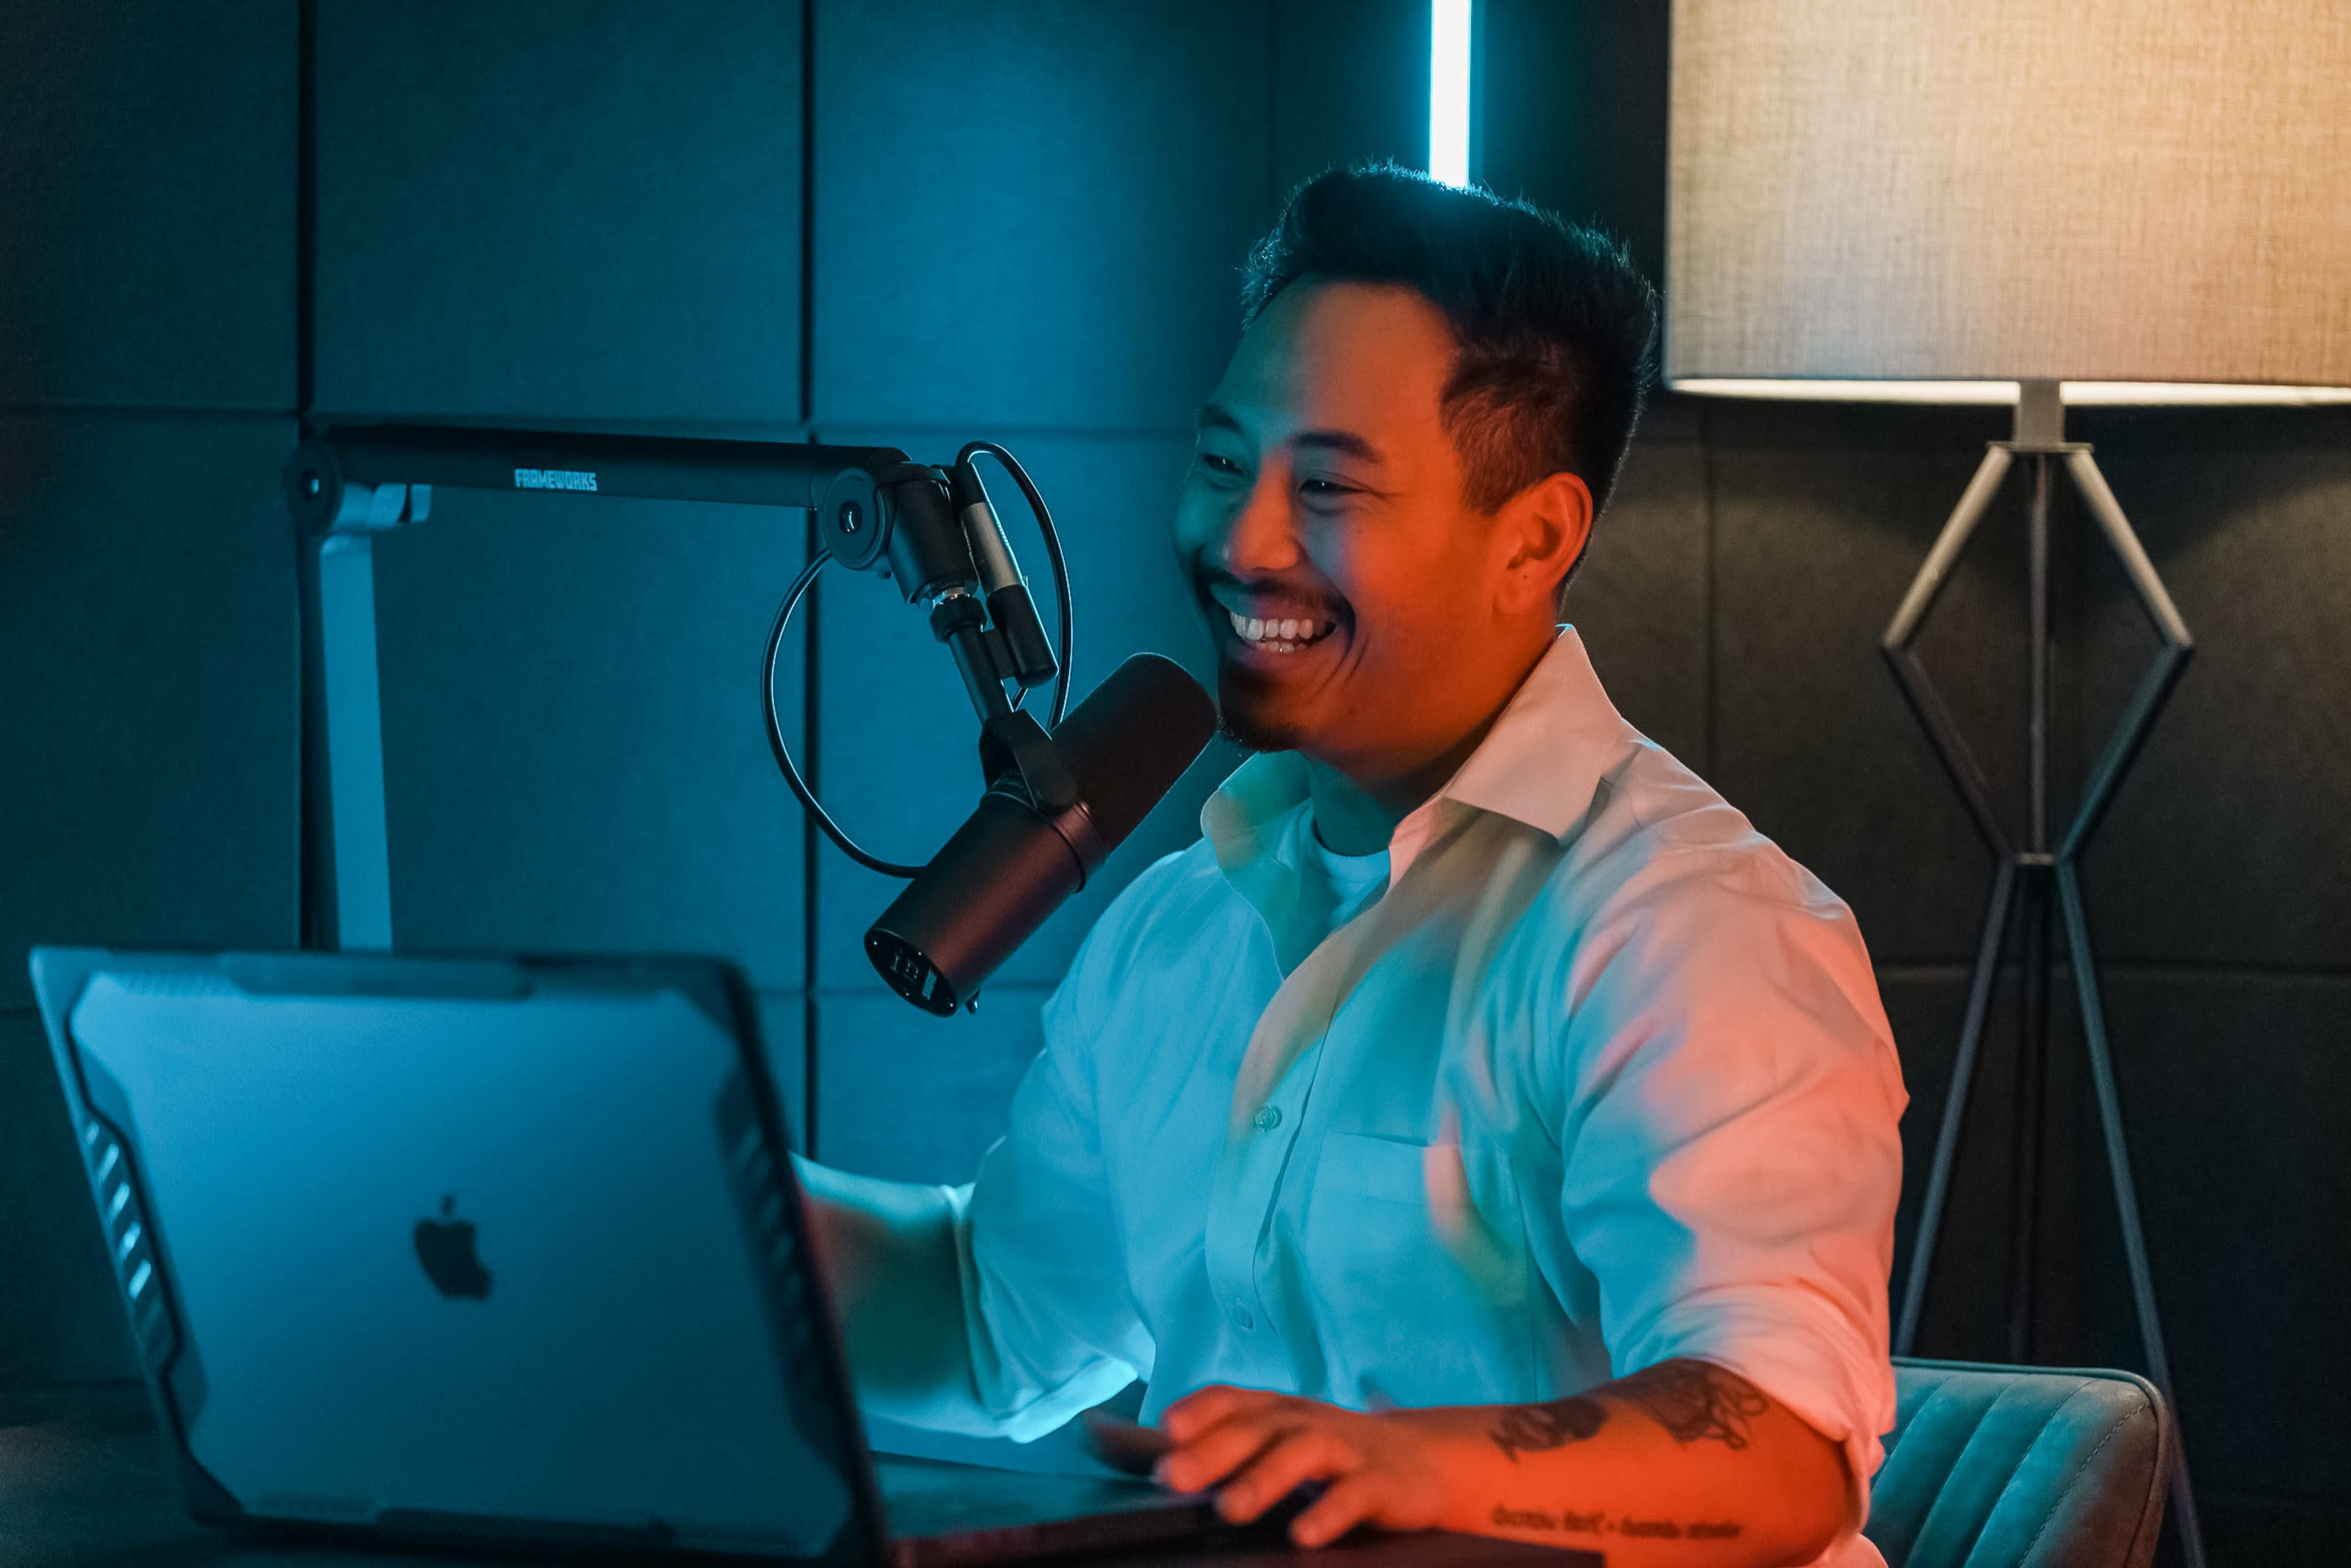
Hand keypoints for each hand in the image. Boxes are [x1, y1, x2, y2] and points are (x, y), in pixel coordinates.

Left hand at [1156, 1386, 1460, 1546]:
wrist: (1422, 1459)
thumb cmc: (1332, 1454)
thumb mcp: (1284, 1439)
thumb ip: (1232, 1447)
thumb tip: (1162, 1468)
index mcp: (1278, 1410)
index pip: (1232, 1399)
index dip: (1198, 1410)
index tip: (1165, 1429)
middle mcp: (1306, 1422)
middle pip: (1256, 1428)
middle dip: (1212, 1451)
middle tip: (1172, 1476)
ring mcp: (1345, 1449)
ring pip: (1301, 1454)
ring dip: (1262, 1480)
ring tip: (1229, 1509)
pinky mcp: (1380, 1481)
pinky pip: (1353, 1494)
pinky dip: (1327, 1512)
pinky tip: (1304, 1534)